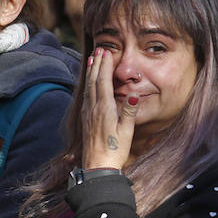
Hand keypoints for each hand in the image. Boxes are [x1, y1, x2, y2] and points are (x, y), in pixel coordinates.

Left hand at [82, 48, 137, 169]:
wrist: (97, 167)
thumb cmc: (115, 151)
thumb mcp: (126, 132)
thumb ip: (128, 113)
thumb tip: (132, 95)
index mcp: (104, 110)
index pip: (103, 82)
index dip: (104, 66)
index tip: (106, 52)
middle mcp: (93, 109)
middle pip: (93, 81)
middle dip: (96, 64)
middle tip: (98, 50)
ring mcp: (87, 114)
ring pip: (88, 88)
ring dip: (90, 73)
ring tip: (92, 60)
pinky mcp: (85, 120)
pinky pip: (85, 97)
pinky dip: (88, 85)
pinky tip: (89, 83)